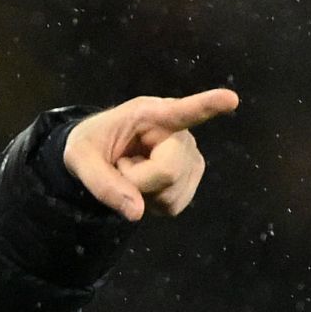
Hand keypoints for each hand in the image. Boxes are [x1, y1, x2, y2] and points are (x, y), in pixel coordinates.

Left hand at [62, 87, 239, 219]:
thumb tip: (137, 213)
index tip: (230, 99)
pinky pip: (176, 205)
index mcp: (150, 114)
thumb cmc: (90, 145)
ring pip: (173, 194)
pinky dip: (154, 204)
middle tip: (121, 167)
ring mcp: (191, 155)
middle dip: (138, 182)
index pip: (182, 111)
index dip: (208, 105)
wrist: (98, 153)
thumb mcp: (80, 159)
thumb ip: (103, 184)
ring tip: (133, 172)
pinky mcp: (193, 174)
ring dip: (145, 195)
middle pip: (168, 172)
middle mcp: (179, 132)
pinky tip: (145, 185)